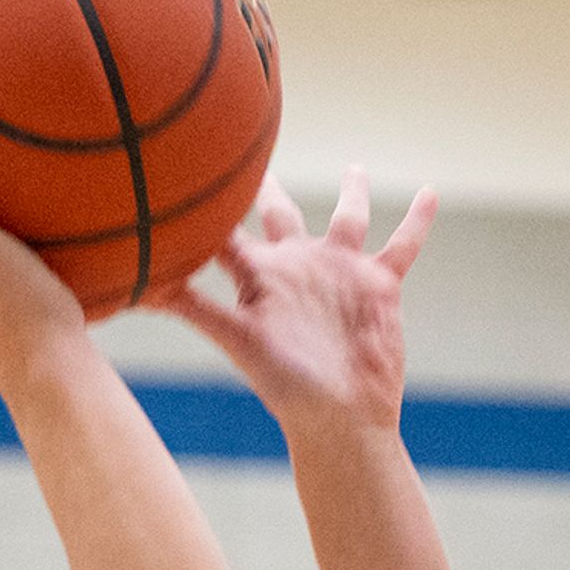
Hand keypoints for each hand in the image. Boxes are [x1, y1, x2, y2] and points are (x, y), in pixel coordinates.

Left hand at [152, 172, 434, 436]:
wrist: (341, 416)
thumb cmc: (284, 384)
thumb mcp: (236, 338)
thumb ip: (193, 306)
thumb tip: (139, 287)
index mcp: (260, 276)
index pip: (226, 231)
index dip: (209, 204)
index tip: (189, 166)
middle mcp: (297, 268)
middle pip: (280, 214)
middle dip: (268, 188)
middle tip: (254, 153)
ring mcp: (339, 274)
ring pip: (348, 220)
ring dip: (354, 193)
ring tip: (356, 167)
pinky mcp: (378, 286)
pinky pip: (402, 245)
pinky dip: (417, 221)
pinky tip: (430, 192)